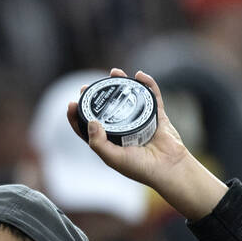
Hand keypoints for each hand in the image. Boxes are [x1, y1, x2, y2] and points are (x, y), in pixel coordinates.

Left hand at [67, 69, 226, 219]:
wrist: (170, 168)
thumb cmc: (141, 168)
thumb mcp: (113, 158)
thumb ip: (99, 143)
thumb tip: (91, 121)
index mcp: (108, 141)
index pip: (87, 126)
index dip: (76, 115)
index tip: (71, 103)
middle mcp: (122, 129)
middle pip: (105, 108)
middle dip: (95, 96)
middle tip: (87, 86)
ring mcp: (139, 120)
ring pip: (127, 97)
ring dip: (120, 83)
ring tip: (114, 72)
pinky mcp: (156, 115)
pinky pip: (152, 96)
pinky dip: (147, 84)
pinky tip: (140, 75)